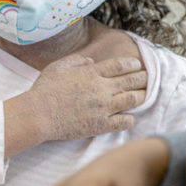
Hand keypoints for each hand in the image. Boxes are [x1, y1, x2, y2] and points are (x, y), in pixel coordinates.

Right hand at [26, 54, 146, 141]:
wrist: (39, 114)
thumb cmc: (45, 89)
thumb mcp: (57, 67)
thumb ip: (76, 60)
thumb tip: (91, 60)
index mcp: (91, 73)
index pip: (120, 65)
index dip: (132, 64)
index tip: (137, 65)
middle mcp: (102, 89)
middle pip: (131, 80)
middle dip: (142, 78)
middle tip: (146, 78)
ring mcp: (103, 108)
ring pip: (133, 100)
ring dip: (141, 95)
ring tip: (143, 94)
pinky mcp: (101, 125)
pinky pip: (125, 122)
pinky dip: (131, 119)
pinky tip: (130, 116)